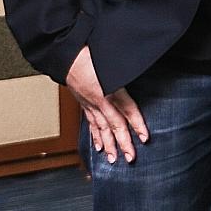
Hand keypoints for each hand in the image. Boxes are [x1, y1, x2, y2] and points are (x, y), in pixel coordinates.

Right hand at [65, 46, 147, 164]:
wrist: (65, 53)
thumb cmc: (90, 51)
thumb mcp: (114, 59)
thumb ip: (130, 66)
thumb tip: (144, 64)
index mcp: (110, 88)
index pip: (128, 110)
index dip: (137, 124)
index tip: (145, 137)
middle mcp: (100, 99)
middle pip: (114, 125)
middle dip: (123, 143)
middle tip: (131, 158)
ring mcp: (90, 103)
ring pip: (101, 128)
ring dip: (108, 145)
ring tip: (113, 159)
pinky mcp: (83, 102)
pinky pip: (90, 122)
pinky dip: (95, 136)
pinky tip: (99, 146)